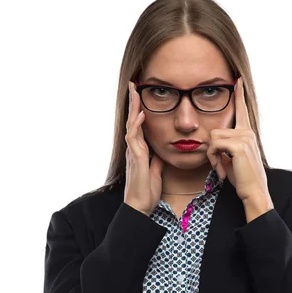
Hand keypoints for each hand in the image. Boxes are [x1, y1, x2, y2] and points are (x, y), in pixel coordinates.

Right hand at [124, 81, 164, 215]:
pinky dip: (137, 126)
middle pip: (132, 120)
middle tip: (134, 85)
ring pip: (131, 125)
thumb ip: (156, 161)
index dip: (139, 110)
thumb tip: (160, 153)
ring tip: (135, 92)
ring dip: (133, 108)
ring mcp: (133, 153)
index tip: (141, 95)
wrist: (140, 207)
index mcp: (140, 150)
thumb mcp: (155, 172)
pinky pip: (134, 139)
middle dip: (133, 102)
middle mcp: (134, 149)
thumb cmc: (146, 192)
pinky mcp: (135, 160)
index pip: (139, 125)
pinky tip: (141, 115)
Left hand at [207, 77, 271, 204]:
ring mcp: (244, 137)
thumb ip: (225, 146)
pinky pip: (214, 146)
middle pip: (215, 130)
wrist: (254, 192)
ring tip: (221, 169)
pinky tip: (222, 171)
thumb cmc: (242, 178)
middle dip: (212, 151)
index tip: (237, 80)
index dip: (239, 95)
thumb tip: (211, 141)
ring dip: (212, 157)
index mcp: (247, 133)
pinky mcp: (238, 145)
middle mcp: (247, 132)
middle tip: (219, 167)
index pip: (242, 110)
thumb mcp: (231, 158)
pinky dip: (213, 160)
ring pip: (213, 138)